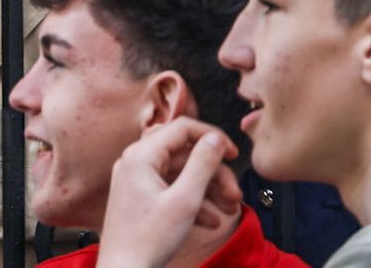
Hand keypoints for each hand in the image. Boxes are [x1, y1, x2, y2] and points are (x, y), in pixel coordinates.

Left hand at [94, 118, 241, 267]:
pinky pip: (171, 190)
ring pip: (181, 174)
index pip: (183, 128)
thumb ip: (203, 163)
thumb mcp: (185, 200)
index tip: (233, 153)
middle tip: (234, 191)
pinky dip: (192, 201)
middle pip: (185, 154)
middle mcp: (136, 163)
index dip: (213, 137)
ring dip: (208, 190)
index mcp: (142, 155)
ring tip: (228, 208)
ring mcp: (136, 181)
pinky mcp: (139, 199)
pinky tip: (210, 220)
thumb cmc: (147, 243)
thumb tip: (215, 138)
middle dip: (214, 173)